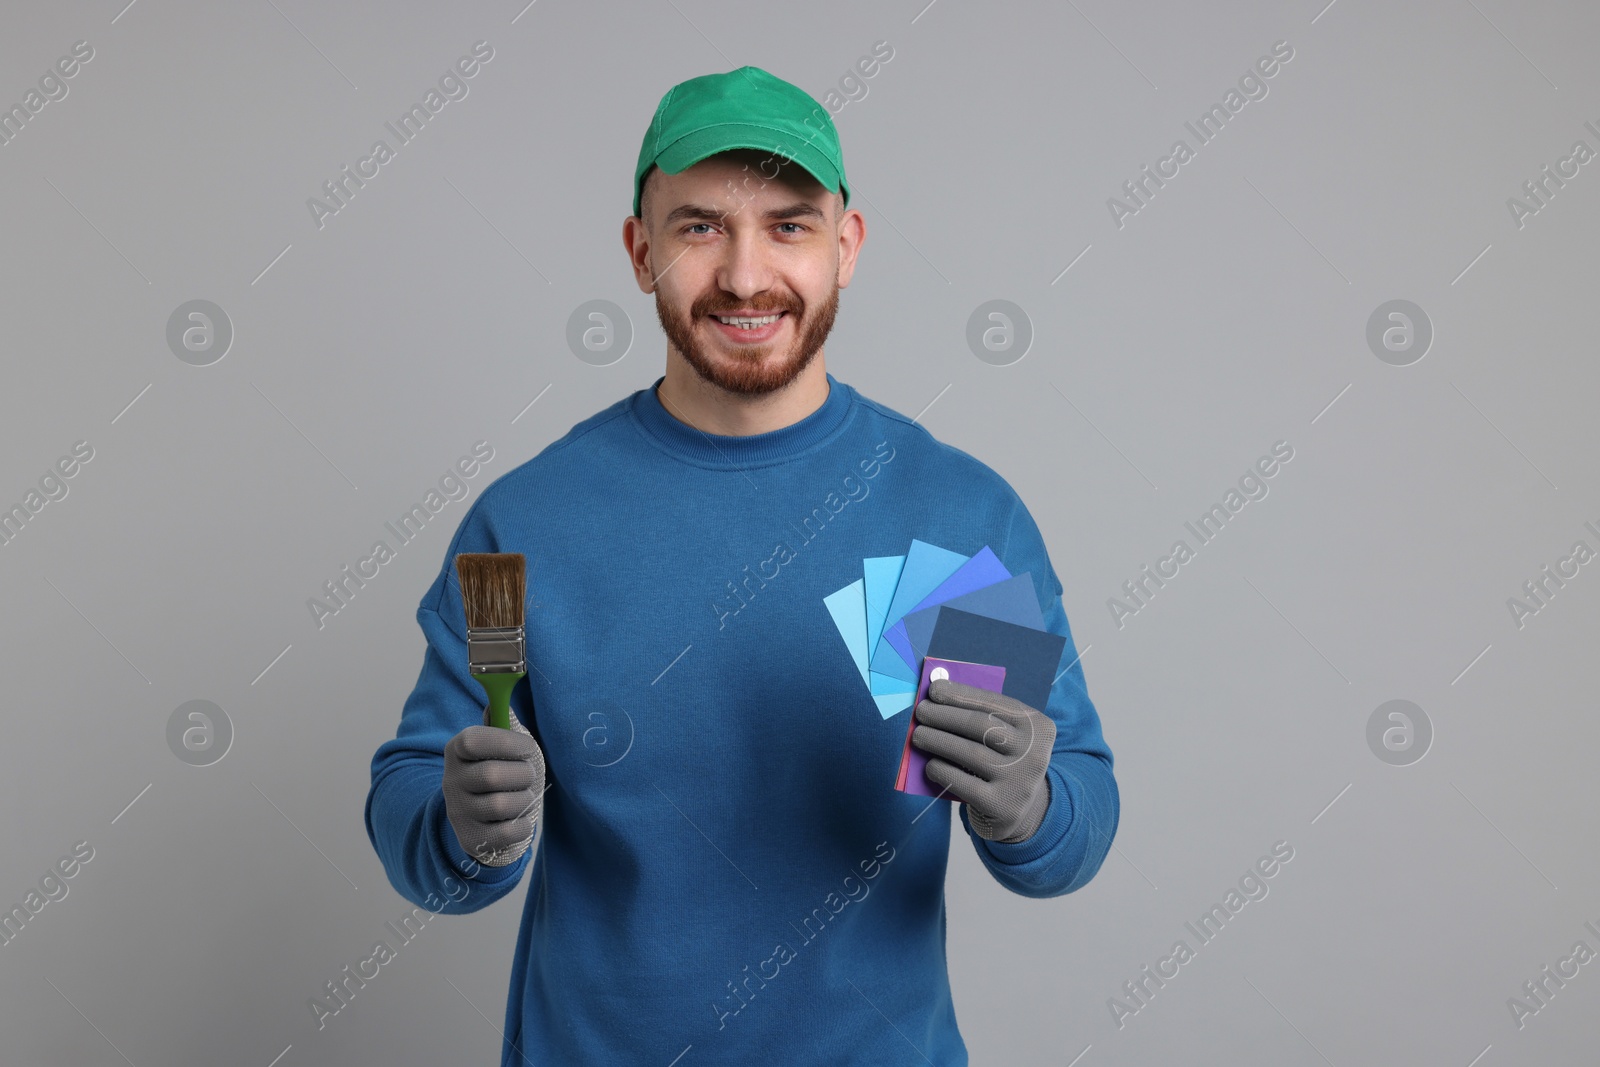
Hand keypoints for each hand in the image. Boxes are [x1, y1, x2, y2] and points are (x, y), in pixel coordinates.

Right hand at [442, 720, 544, 866]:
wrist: (477, 817)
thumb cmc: (496, 771)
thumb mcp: (494, 746)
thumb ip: (499, 724)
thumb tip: (498, 700)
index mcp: (457, 750)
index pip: (474, 741)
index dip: (507, 742)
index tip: (528, 748)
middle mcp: (451, 781)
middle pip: (492, 775)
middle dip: (523, 774)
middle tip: (528, 776)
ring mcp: (458, 812)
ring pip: (501, 805)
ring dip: (525, 800)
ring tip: (523, 797)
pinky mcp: (470, 838)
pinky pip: (507, 833)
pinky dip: (522, 826)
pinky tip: (519, 819)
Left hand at [911, 678, 1055, 843]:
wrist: (1020, 809)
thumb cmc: (1005, 762)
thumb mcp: (1007, 737)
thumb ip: (982, 715)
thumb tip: (939, 694)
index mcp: (1038, 727)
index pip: (995, 703)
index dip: (961, 694)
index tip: (934, 689)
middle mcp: (1035, 753)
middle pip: (981, 726)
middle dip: (946, 715)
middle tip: (921, 711)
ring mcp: (1020, 782)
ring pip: (970, 753)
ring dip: (938, 740)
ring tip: (918, 735)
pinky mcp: (1001, 806)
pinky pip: (963, 783)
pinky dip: (942, 770)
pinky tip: (930, 765)